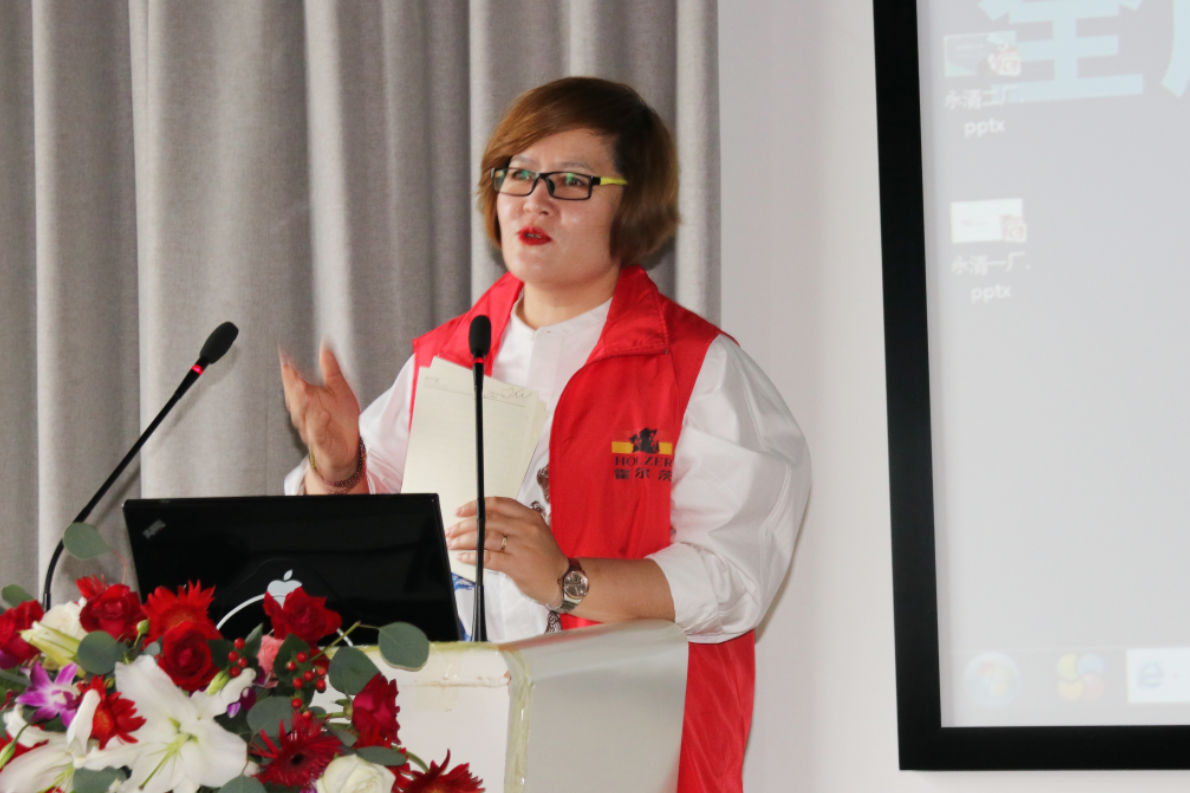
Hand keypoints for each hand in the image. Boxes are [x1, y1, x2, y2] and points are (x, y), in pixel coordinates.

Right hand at [280, 343, 360, 481]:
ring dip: (303, 403)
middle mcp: (306, 413)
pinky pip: (318, 432)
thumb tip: (324, 346)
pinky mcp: (321, 442)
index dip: (289, 371)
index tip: (285, 356)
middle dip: (292, 386)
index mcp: (308, 398)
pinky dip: (318, 423)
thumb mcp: (339, 389)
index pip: (295, 382)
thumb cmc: (340, 418)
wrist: (348, 448)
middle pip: (295, 398)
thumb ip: (330, 369)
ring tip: (305, 391)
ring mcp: (312, 427)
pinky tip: (322, 413)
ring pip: (303, 415)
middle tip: (292, 372)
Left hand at [447, 497, 569, 606]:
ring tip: (453, 543)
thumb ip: (512, 523)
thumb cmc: (546, 557)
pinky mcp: (517, 564)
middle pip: (488, 520)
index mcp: (529, 516)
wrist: (563, 579)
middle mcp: (525, 528)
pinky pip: (489, 557)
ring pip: (486, 537)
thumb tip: (481, 522)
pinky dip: (473, 556)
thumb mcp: (535, 531)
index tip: (460, 511)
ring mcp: (521, 546)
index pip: (497, 504)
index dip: (475, 506)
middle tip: (451, 530)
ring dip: (465, 540)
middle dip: (464, 525)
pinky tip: (464, 556)